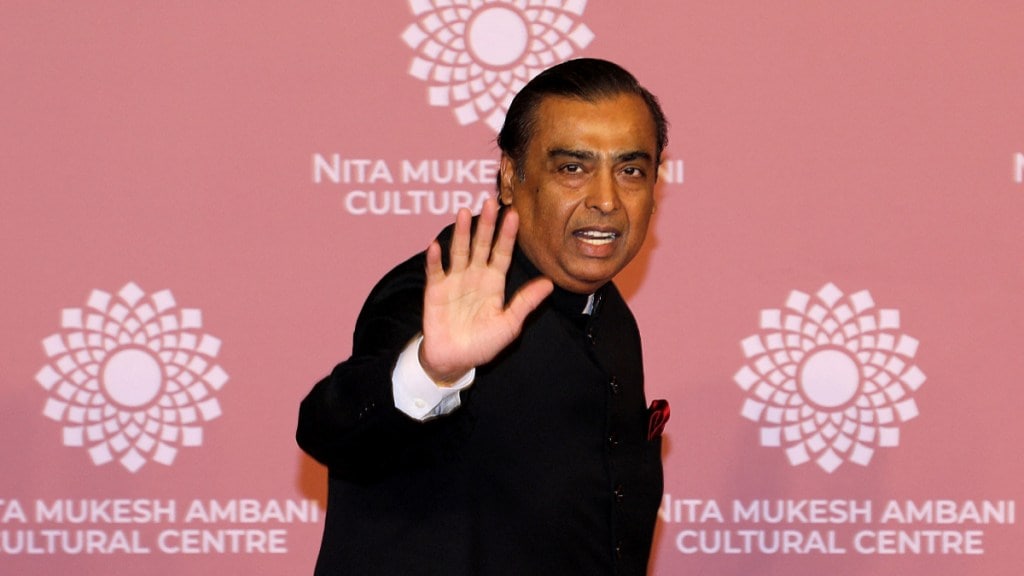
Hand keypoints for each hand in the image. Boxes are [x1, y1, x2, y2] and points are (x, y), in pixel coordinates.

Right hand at [420, 198, 553, 384]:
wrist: (455, 360)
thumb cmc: (483, 343)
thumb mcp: (509, 324)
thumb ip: (525, 302)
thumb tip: (549, 283)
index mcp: (494, 282)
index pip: (502, 253)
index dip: (507, 235)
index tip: (514, 215)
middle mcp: (475, 276)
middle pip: (481, 245)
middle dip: (486, 225)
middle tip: (491, 202)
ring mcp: (454, 281)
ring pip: (459, 251)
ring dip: (461, 233)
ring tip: (463, 213)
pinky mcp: (435, 290)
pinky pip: (436, 271)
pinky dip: (435, 259)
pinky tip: (435, 246)